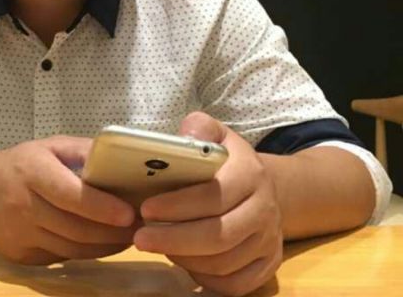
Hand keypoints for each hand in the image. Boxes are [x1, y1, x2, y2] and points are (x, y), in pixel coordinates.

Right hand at [0, 136, 136, 264]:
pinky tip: (101, 243)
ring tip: (129, 238)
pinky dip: (85, 253)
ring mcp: (20, 235)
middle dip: (112, 232)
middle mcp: (23, 205)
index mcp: (33, 171)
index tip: (129, 214)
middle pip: (74, 228)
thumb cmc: (21, 163)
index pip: (70, 195)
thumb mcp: (50, 146)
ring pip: (71, 249)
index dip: (100, 207)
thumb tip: (119, 159)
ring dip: (104, 247)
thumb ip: (83, 151)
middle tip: (141, 228)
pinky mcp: (20, 257)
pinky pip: (60, 258)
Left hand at [133, 112, 282, 296]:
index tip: (145, 209)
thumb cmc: (227, 159)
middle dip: (174, 239)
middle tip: (140, 237)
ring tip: (157, 244)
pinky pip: (235, 285)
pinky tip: (182, 261)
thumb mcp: (215, 133)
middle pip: (219, 235)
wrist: (264, 186)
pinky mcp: (268, 265)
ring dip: (184, 258)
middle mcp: (266, 209)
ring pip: (225, 263)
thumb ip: (199, 128)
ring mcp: (270, 241)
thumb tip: (185, 137)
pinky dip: (204, 278)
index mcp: (250, 173)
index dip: (178, 206)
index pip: (214, 195)